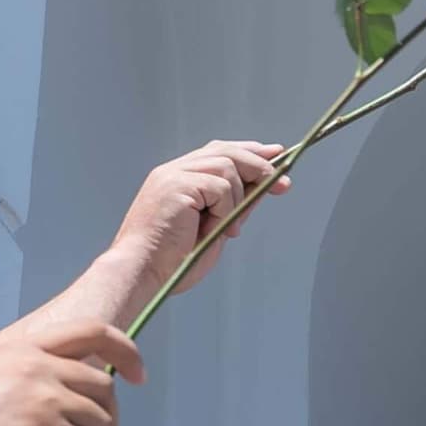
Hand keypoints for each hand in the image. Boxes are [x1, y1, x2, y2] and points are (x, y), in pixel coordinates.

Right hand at [0, 319, 144, 425]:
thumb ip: (17, 370)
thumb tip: (54, 377)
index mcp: (20, 350)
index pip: (92, 332)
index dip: (124, 351)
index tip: (137, 374)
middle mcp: (40, 370)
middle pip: (105, 388)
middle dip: (103, 419)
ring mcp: (50, 404)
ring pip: (103, 425)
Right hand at [108, 140, 293, 297]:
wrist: (142, 274)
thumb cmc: (173, 262)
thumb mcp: (215, 229)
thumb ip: (235, 205)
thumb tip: (265, 187)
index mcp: (178, 179)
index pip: (218, 152)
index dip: (249, 152)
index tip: (276, 155)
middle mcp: (173, 171)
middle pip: (225, 151)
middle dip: (259, 165)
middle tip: (283, 185)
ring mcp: (172, 175)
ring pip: (226, 167)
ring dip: (237, 200)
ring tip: (229, 228)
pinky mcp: (175, 184)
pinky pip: (219, 186)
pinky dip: (226, 209)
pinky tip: (216, 229)